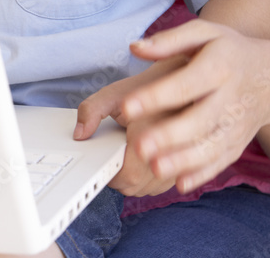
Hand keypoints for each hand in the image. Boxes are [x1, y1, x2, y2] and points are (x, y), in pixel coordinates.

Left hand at [74, 56, 188, 195]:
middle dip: (120, 176)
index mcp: (152, 134)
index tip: (104, 161)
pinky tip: (144, 162)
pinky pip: (164, 185)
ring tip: (128, 157)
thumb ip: (92, 110)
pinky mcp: (189, 165)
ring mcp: (183, 161)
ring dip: (136, 180)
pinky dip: (151, 179)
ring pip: (151, 189)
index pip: (129, 176)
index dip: (111, 172)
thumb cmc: (146, 87)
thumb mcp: (113, 93)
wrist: (180, 79)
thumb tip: (80, 133)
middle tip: (112, 155)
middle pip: (138, 186)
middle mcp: (172, 151)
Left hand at [75, 20, 269, 194]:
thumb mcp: (204, 33)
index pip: (185, 84)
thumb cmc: (229, 50)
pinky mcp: (238, 143)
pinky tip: (180, 184)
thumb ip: (169, 40)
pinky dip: (202, 174)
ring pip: (211, 147)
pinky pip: (220, 161)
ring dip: (183, 160)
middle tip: (138, 147)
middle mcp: (230, 98)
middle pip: (199, 120)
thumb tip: (135, 48)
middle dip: (169, 136)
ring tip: (155, 168)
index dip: (156, 96)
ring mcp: (236, 125)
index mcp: (219, 66)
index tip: (126, 107)